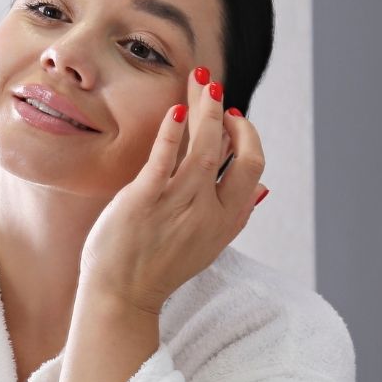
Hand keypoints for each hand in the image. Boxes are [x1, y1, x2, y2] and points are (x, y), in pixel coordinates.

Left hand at [78, 68, 266, 315]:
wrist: (120, 297)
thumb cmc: (158, 267)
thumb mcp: (209, 245)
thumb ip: (234, 214)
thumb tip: (262, 188)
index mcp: (226, 222)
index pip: (253, 169)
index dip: (248, 138)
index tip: (233, 120)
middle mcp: (208, 213)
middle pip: (238, 154)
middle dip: (233, 118)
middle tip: (217, 94)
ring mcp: (178, 205)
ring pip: (204, 147)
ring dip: (207, 110)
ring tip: (202, 85)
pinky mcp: (145, 200)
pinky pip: (164, 157)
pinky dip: (172, 130)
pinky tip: (176, 110)